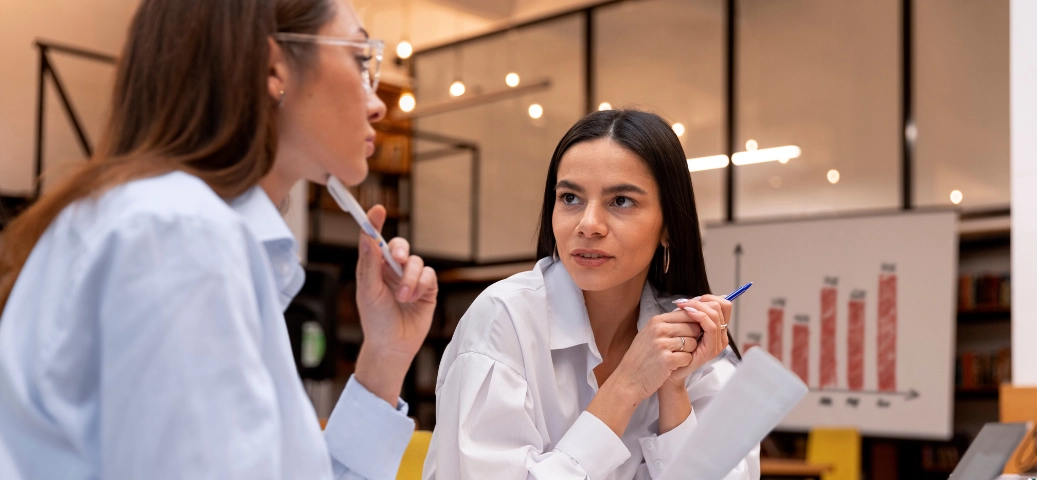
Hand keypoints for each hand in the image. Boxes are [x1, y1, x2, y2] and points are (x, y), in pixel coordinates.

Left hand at [353, 205, 437, 404]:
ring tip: (403, 297)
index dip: (375, 223)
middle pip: (400, 247)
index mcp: (374, 268)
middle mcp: (392, 270)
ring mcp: (411, 279)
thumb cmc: (375, 320)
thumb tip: (366, 237)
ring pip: (416, 262)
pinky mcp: (427, 289)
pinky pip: (429, 275)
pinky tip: (413, 299)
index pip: (374, 240)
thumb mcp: (368, 291)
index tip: (377, 210)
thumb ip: (369, 264)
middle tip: (399, 260)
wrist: (393, 345)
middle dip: (401, 251)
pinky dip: (421, 285)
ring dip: (410, 279)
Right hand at [610, 311, 702, 401]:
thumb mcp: (649, 333)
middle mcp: (659, 329)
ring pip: (693, 343)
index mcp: (656, 320)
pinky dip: (684, 363)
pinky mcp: (667, 360)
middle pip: (692, 328)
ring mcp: (662, 344)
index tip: (689, 334)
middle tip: (680, 349)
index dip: (693, 324)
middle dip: (692, 338)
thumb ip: (666, 324)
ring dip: (688, 352)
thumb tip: (690, 314)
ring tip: (675, 357)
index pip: (686, 313)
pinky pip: (688, 357)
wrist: (628, 379)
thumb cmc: (640, 357)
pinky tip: (673, 366)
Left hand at [668, 294, 731, 386]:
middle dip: (702, 300)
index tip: (690, 299)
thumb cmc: (674, 347)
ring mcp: (718, 342)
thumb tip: (696, 297)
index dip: (708, 297)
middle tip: (684, 304)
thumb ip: (692, 313)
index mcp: (717, 327)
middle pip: (721, 306)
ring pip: (715, 315)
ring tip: (683, 307)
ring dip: (698, 307)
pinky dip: (700, 316)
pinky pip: (711, 327)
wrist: (668, 369)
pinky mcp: (711, 349)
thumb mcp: (684, 325)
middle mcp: (721, 334)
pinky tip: (688, 314)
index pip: (723, 304)